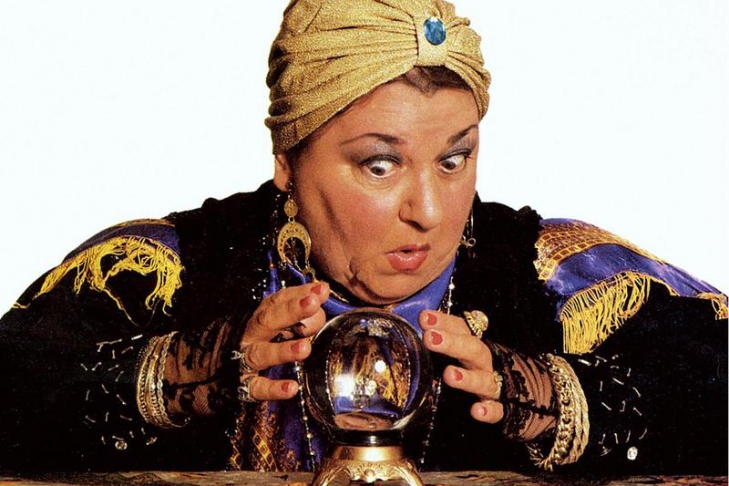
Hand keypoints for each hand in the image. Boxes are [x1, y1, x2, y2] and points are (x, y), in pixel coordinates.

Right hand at [237, 281, 329, 400]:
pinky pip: (257, 387)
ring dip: (283, 350)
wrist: (215, 369)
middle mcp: (253, 334)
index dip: (300, 294)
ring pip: (262, 353)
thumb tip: (323, 292)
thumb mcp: (282, 324)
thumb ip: (305, 312)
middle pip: (269, 320)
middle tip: (313, 303)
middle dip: (291, 311)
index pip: (280, 300)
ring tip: (305, 348)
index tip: (320, 290)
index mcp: (263, 316)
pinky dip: (273, 388)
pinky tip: (291, 388)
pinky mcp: (243, 385)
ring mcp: (245, 359)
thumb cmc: (262, 342)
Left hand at [419, 310, 503, 423]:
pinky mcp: (496, 409)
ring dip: (468, 378)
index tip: (424, 317)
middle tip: (430, 338)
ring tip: (449, 375)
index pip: (460, 328)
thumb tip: (416, 320)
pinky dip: (489, 411)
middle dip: (453, 343)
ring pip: (484, 381)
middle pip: (473, 349)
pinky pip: (497, 411)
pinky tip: (477, 411)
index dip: (444, 322)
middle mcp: (481, 363)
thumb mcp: (453, 349)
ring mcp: (489, 386)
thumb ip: (435, 337)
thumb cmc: (467, 366)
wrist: (503, 390)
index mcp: (470, 345)